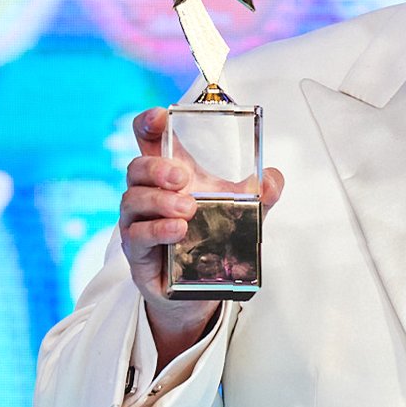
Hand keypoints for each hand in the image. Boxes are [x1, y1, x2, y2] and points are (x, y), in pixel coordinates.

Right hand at [120, 108, 284, 359]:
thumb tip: (272, 178)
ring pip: (133, 200)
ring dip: (159, 200)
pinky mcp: (137, 252)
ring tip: (187, 208)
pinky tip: (178, 230)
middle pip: (136, 167)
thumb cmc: (209, 238)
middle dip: (157, 167)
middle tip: (183, 178)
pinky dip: (158, 230)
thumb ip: (260, 194)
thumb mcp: (240, 212)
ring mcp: (139, 222)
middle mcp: (148, 194)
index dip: (149, 124)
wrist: (196, 289)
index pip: (149, 141)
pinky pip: (137, 236)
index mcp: (169, 176)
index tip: (160, 117)